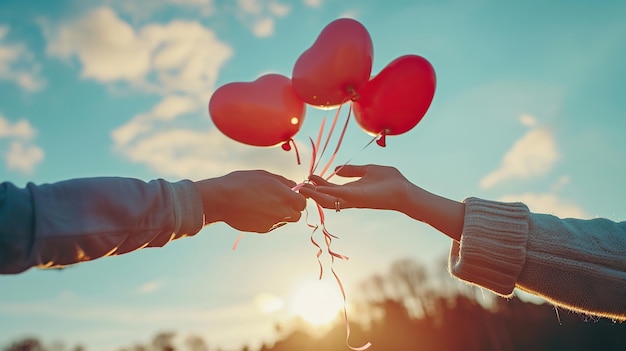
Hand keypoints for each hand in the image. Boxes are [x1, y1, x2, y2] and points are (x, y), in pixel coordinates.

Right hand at [196, 170, 305, 232]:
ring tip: (265, 203)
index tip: (290, 193)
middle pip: (297, 214)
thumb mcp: (265, 175)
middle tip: (280, 199)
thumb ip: (283, 182)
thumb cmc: (242, 183)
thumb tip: (294, 186)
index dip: (298, 197)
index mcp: (286, 196)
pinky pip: (272, 224)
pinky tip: (256, 210)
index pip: (303, 202)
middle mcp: (282, 212)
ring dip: (280, 213)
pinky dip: (269, 218)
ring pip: (284, 220)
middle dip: (292, 208)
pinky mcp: (263, 229)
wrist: (222, 200)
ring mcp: (273, 223)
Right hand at [300, 164, 464, 240]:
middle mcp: (349, 197)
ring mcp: (352, 199)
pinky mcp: (357, 198)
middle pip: (326, 197)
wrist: (405, 191)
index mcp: (351, 190)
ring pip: (328, 200)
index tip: (309, 176)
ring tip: (301, 188)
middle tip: (298, 186)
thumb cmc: (391, 181)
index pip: (331, 188)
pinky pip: (337, 196)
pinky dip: (325, 193)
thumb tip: (337, 169)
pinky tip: (315, 189)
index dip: (319, 184)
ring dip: (314, 195)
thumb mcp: (368, 170)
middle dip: (312, 192)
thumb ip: (353, 171)